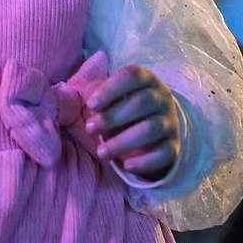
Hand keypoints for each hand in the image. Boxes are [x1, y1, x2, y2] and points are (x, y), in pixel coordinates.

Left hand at [83, 65, 181, 181]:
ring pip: (151, 129)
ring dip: (123, 141)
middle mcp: (162, 99)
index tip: (90, 105)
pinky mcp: (174, 147)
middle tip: (89, 129)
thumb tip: (68, 95)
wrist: (155, 133)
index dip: (110, 89)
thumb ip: (93, 94)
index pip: (132, 76)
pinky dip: (144, 161)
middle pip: (141, 102)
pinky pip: (163, 153)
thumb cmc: (124, 109)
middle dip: (112, 117)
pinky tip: (126, 165)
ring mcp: (170, 123)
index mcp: (146, 80)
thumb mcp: (111, 97)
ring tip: (101, 152)